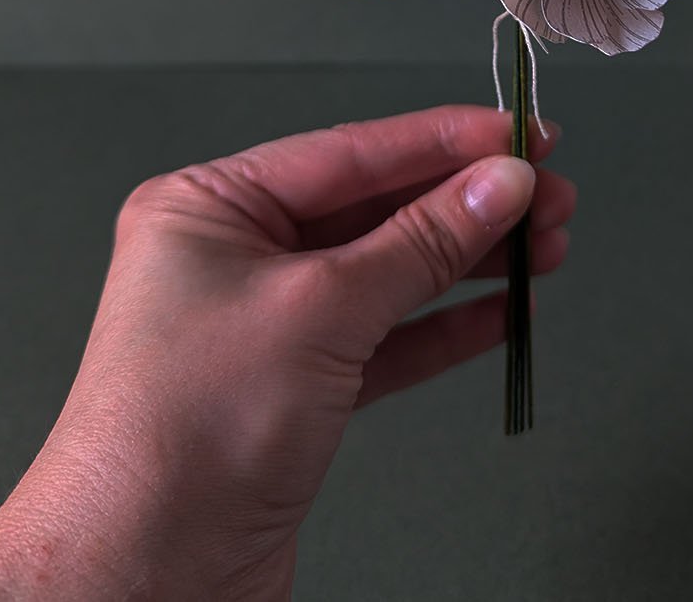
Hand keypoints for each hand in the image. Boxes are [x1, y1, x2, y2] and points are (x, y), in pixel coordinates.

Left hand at [0, 106, 570, 600]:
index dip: (444, 141)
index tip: (516, 135)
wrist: (144, 579)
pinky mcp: (297, 390)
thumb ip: (421, 241)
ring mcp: (268, 326)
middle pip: (376, 210)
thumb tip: (498, 183)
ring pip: (390, 274)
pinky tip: (502, 313)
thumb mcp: (320, 308)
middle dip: (467, 203)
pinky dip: (446, 326)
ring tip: (543, 247)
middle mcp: (236, 256)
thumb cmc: (184, 431)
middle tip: (547, 194)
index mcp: (211, 207)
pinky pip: (387, 340)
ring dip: (469, 263)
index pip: (351, 152)